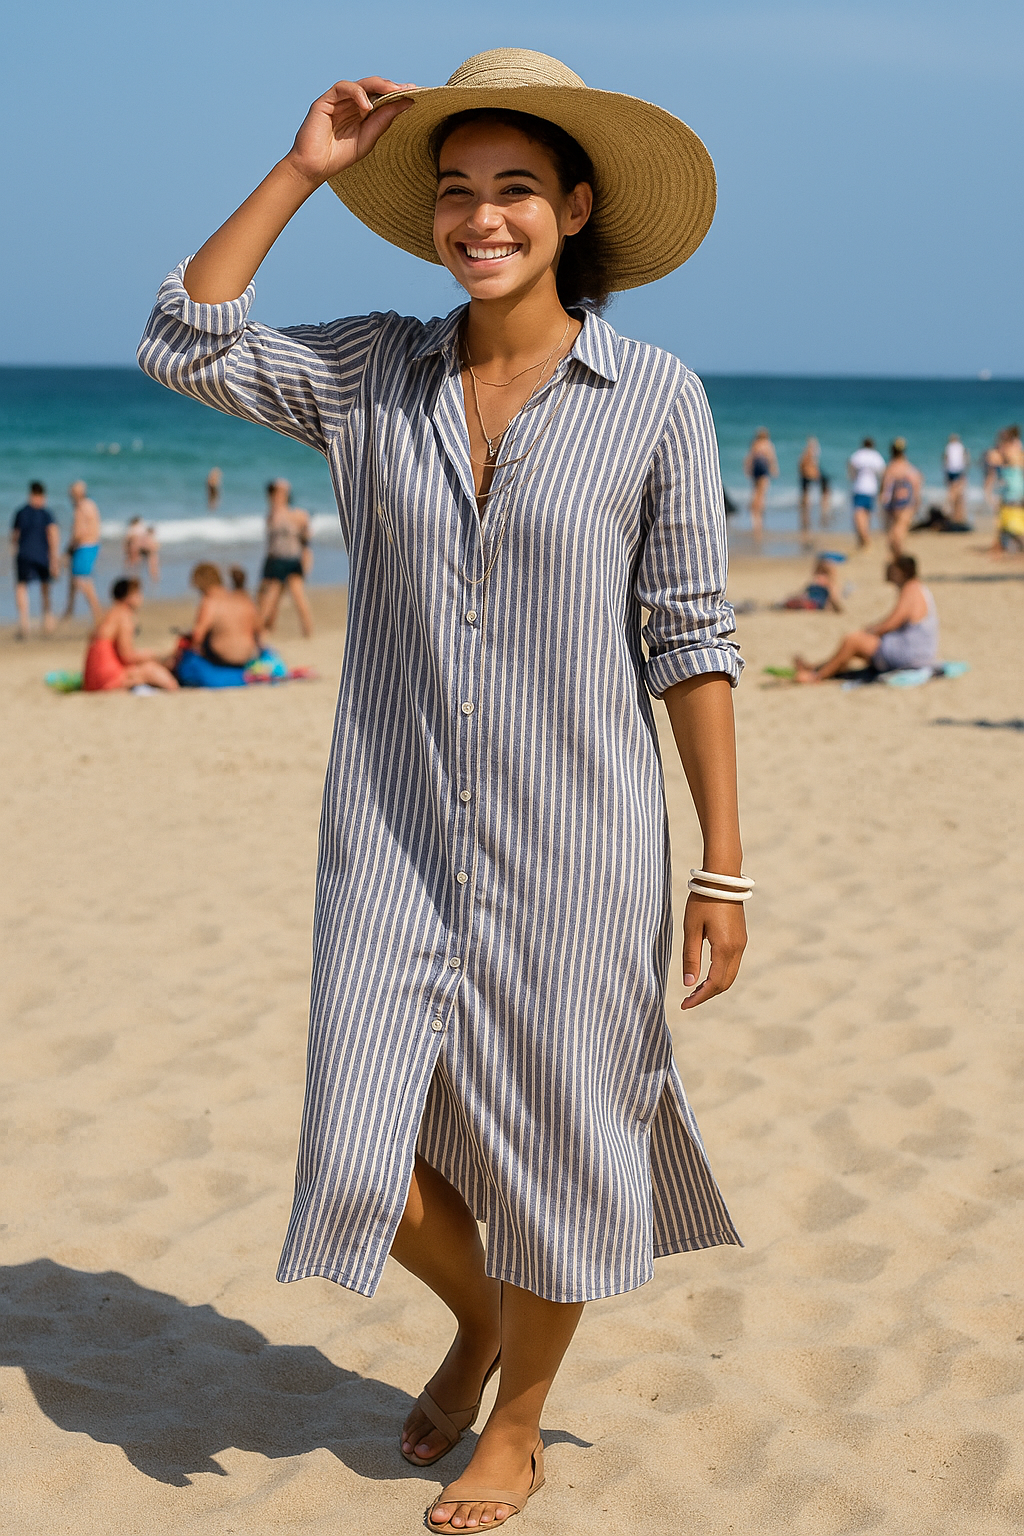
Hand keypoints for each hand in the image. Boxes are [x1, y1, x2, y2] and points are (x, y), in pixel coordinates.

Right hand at [285, 77, 417, 185]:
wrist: (314, 167)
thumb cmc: (338, 156)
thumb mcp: (368, 139)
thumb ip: (383, 121)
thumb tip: (407, 103)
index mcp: (362, 113)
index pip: (382, 97)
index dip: (397, 93)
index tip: (416, 93)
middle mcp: (351, 103)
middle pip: (374, 87)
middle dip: (392, 86)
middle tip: (409, 89)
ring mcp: (338, 100)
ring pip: (361, 83)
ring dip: (379, 85)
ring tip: (394, 92)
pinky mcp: (326, 100)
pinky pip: (344, 87)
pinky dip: (357, 93)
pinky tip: (367, 106)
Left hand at [680, 894, 745, 1009]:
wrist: (722, 878)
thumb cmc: (702, 901)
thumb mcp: (691, 929)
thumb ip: (690, 957)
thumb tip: (689, 984)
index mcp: (725, 948)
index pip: (714, 984)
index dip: (700, 998)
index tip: (684, 1005)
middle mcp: (737, 949)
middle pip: (725, 983)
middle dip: (707, 995)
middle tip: (687, 1000)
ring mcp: (741, 943)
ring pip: (730, 975)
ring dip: (714, 985)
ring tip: (694, 990)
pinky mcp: (740, 938)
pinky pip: (732, 964)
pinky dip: (720, 974)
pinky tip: (705, 974)